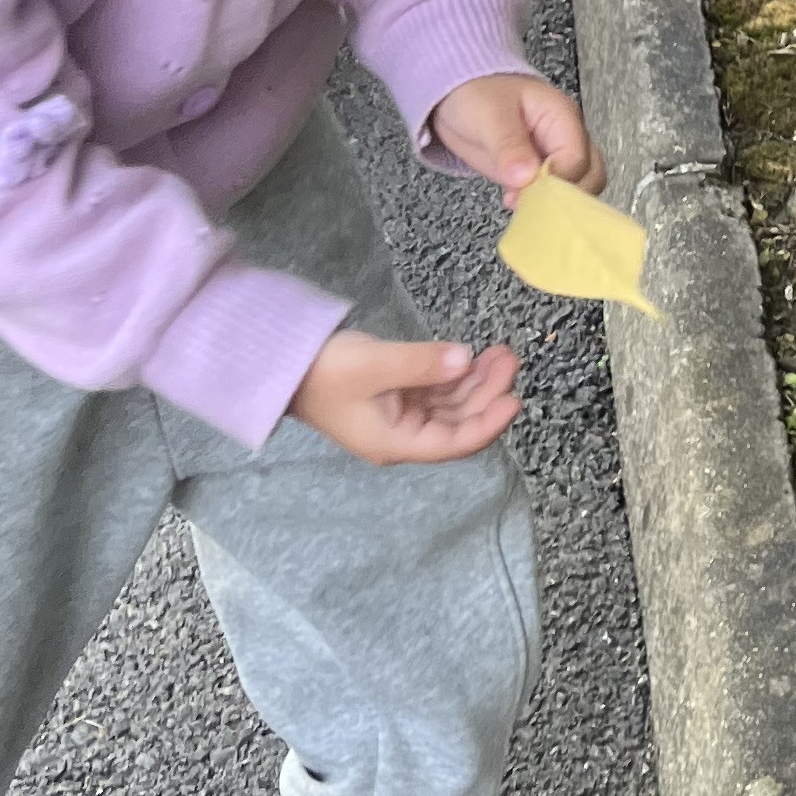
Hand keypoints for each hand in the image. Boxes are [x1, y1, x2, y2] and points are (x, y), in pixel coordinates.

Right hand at [293, 327, 519, 463]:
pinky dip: (456, 376)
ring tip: (499, 353)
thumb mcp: (374, 365)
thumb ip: (422, 363)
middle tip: (508, 359)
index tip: (513, 399)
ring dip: (475, 382)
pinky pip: (436, 392)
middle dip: (487, 392)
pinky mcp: (397, 397)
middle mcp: (403, 435)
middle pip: (458, 421)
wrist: (282, 363)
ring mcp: (400, 416)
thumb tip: (465, 360)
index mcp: (397, 443)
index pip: (455, 442)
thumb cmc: (323, 371)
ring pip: (451, 405)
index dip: (488, 423)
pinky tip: (474, 357)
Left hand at [431, 71, 600, 193]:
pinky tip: (515, 202)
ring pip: (578, 187)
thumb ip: (509, 146)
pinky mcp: (541, 171)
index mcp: (562, 116)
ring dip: (553, 203)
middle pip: (590, 175)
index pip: (577, 158)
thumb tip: (525, 177)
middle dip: (563, 196)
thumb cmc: (477, 94)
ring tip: (518, 201)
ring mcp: (556, 155)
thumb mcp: (489, 115)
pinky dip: (541, 203)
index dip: (556, 181)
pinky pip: (554, 193)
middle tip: (525, 202)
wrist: (458, 95)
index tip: (525, 192)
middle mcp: (567, 137)